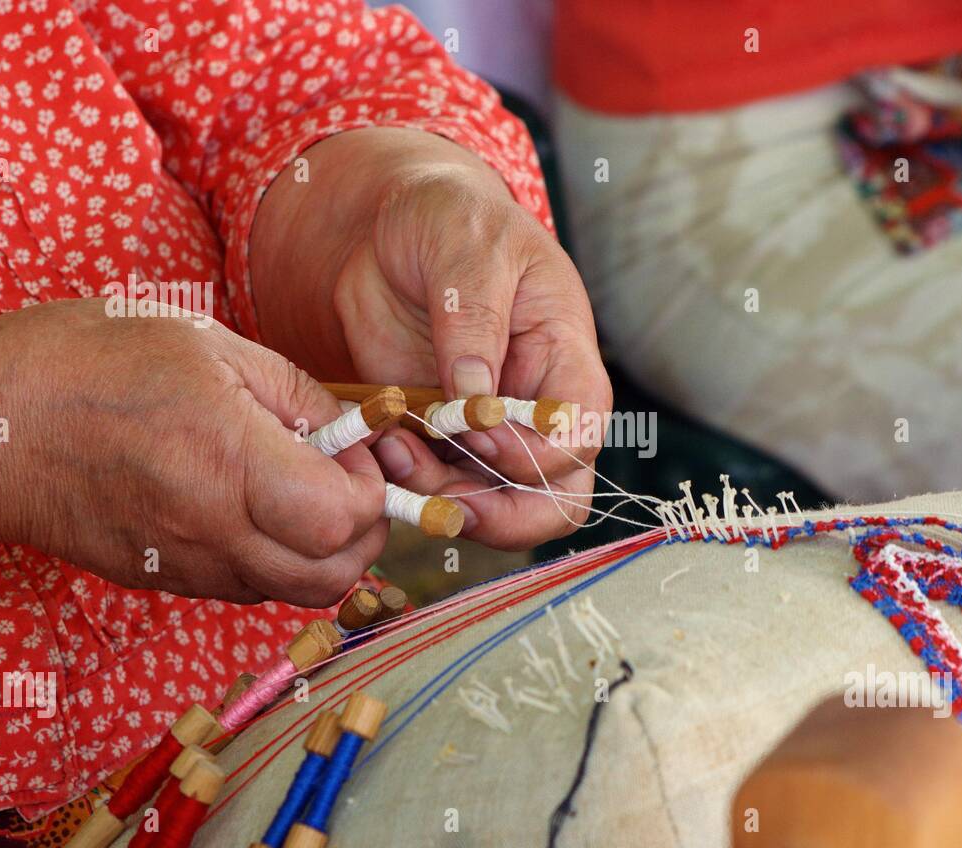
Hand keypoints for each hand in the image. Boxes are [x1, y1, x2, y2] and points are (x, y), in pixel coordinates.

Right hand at [0, 300, 387, 605]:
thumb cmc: (88, 363)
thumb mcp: (206, 343)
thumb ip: (294, 392)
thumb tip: (351, 431)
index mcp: (227, 460)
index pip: (339, 519)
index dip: (369, 491)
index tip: (357, 453)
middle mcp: (211, 528)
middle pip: (330, 576)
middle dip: (362, 533)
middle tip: (348, 482)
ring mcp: (186, 564)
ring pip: (293, 592)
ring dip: (322, 552)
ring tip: (304, 494)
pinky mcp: (164, 580)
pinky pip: (248, 588)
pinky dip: (277, 560)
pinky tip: (259, 509)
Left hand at [250, 127, 611, 549]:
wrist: (391, 228)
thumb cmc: (449, 218)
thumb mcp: (466, 246)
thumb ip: (474, 320)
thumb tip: (474, 398)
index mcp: (564, 357)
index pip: (581, 433)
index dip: (534, 452)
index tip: (473, 427)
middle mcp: (537, 408)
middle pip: (555, 498)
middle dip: (502, 513)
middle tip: (444, 499)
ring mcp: (490, 433)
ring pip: (496, 508)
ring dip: (443, 501)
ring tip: (393, 453)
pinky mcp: (441, 443)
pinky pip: (439, 491)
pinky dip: (410, 487)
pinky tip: (380, 446)